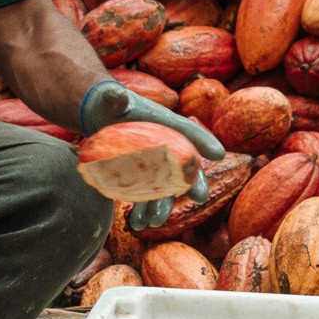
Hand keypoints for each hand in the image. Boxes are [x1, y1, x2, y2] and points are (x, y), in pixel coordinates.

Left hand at [78, 79, 225, 230]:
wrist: (101, 119)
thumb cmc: (113, 105)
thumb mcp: (113, 100)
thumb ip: (116, 99)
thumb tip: (115, 95)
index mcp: (168, 125)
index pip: (189, 132)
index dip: (204, 141)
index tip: (218, 154)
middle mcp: (169, 147)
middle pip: (187, 167)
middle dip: (195, 183)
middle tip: (199, 196)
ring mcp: (158, 166)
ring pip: (167, 190)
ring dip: (162, 207)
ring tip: (153, 221)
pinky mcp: (143, 178)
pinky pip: (148, 197)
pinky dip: (143, 211)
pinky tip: (136, 223)